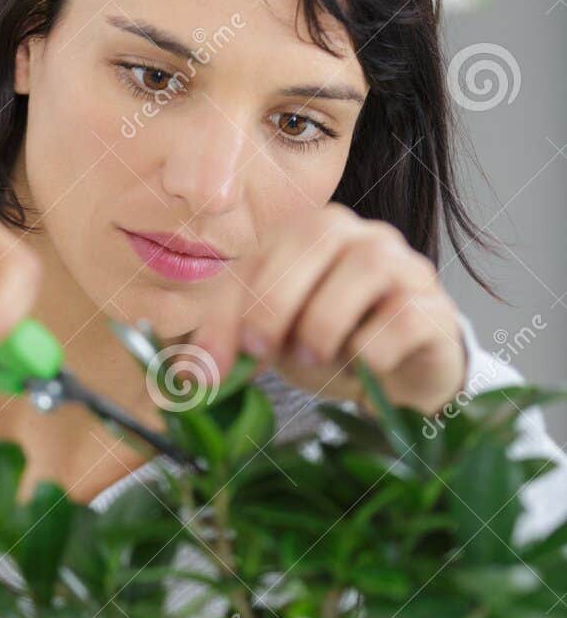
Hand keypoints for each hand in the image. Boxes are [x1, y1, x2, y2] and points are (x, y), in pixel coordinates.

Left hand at [187, 203, 467, 417]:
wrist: (396, 377)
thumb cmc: (327, 346)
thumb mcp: (270, 344)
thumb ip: (226, 348)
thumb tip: (181, 382)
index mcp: (310, 235)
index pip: (261, 254)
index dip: (228, 312)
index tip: (210, 371)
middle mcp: (360, 237)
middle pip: (316, 237)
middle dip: (277, 302)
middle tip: (264, 352)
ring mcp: (405, 267)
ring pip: (366, 266)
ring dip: (326, 321)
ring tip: (314, 358)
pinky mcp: (435, 309)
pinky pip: (405, 316)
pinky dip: (373, 348)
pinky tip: (363, 365)